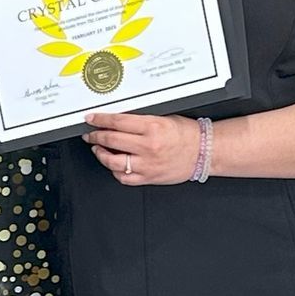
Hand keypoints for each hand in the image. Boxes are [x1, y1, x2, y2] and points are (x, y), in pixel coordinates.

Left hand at [84, 109, 203, 187]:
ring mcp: (147, 164)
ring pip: (113, 161)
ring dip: (100, 154)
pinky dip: (115, 171)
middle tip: (90, 134)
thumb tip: (116, 119)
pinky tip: (114, 164)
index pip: (117, 122)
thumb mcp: (163, 118)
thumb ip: (140, 120)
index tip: (91, 119)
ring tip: (98, 149)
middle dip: (95, 136)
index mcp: (152, 127)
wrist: (203, 152)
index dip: (100, 120)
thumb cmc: (187, 135)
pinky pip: (124, 178)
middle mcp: (148, 147)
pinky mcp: (149, 178)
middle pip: (111, 140)